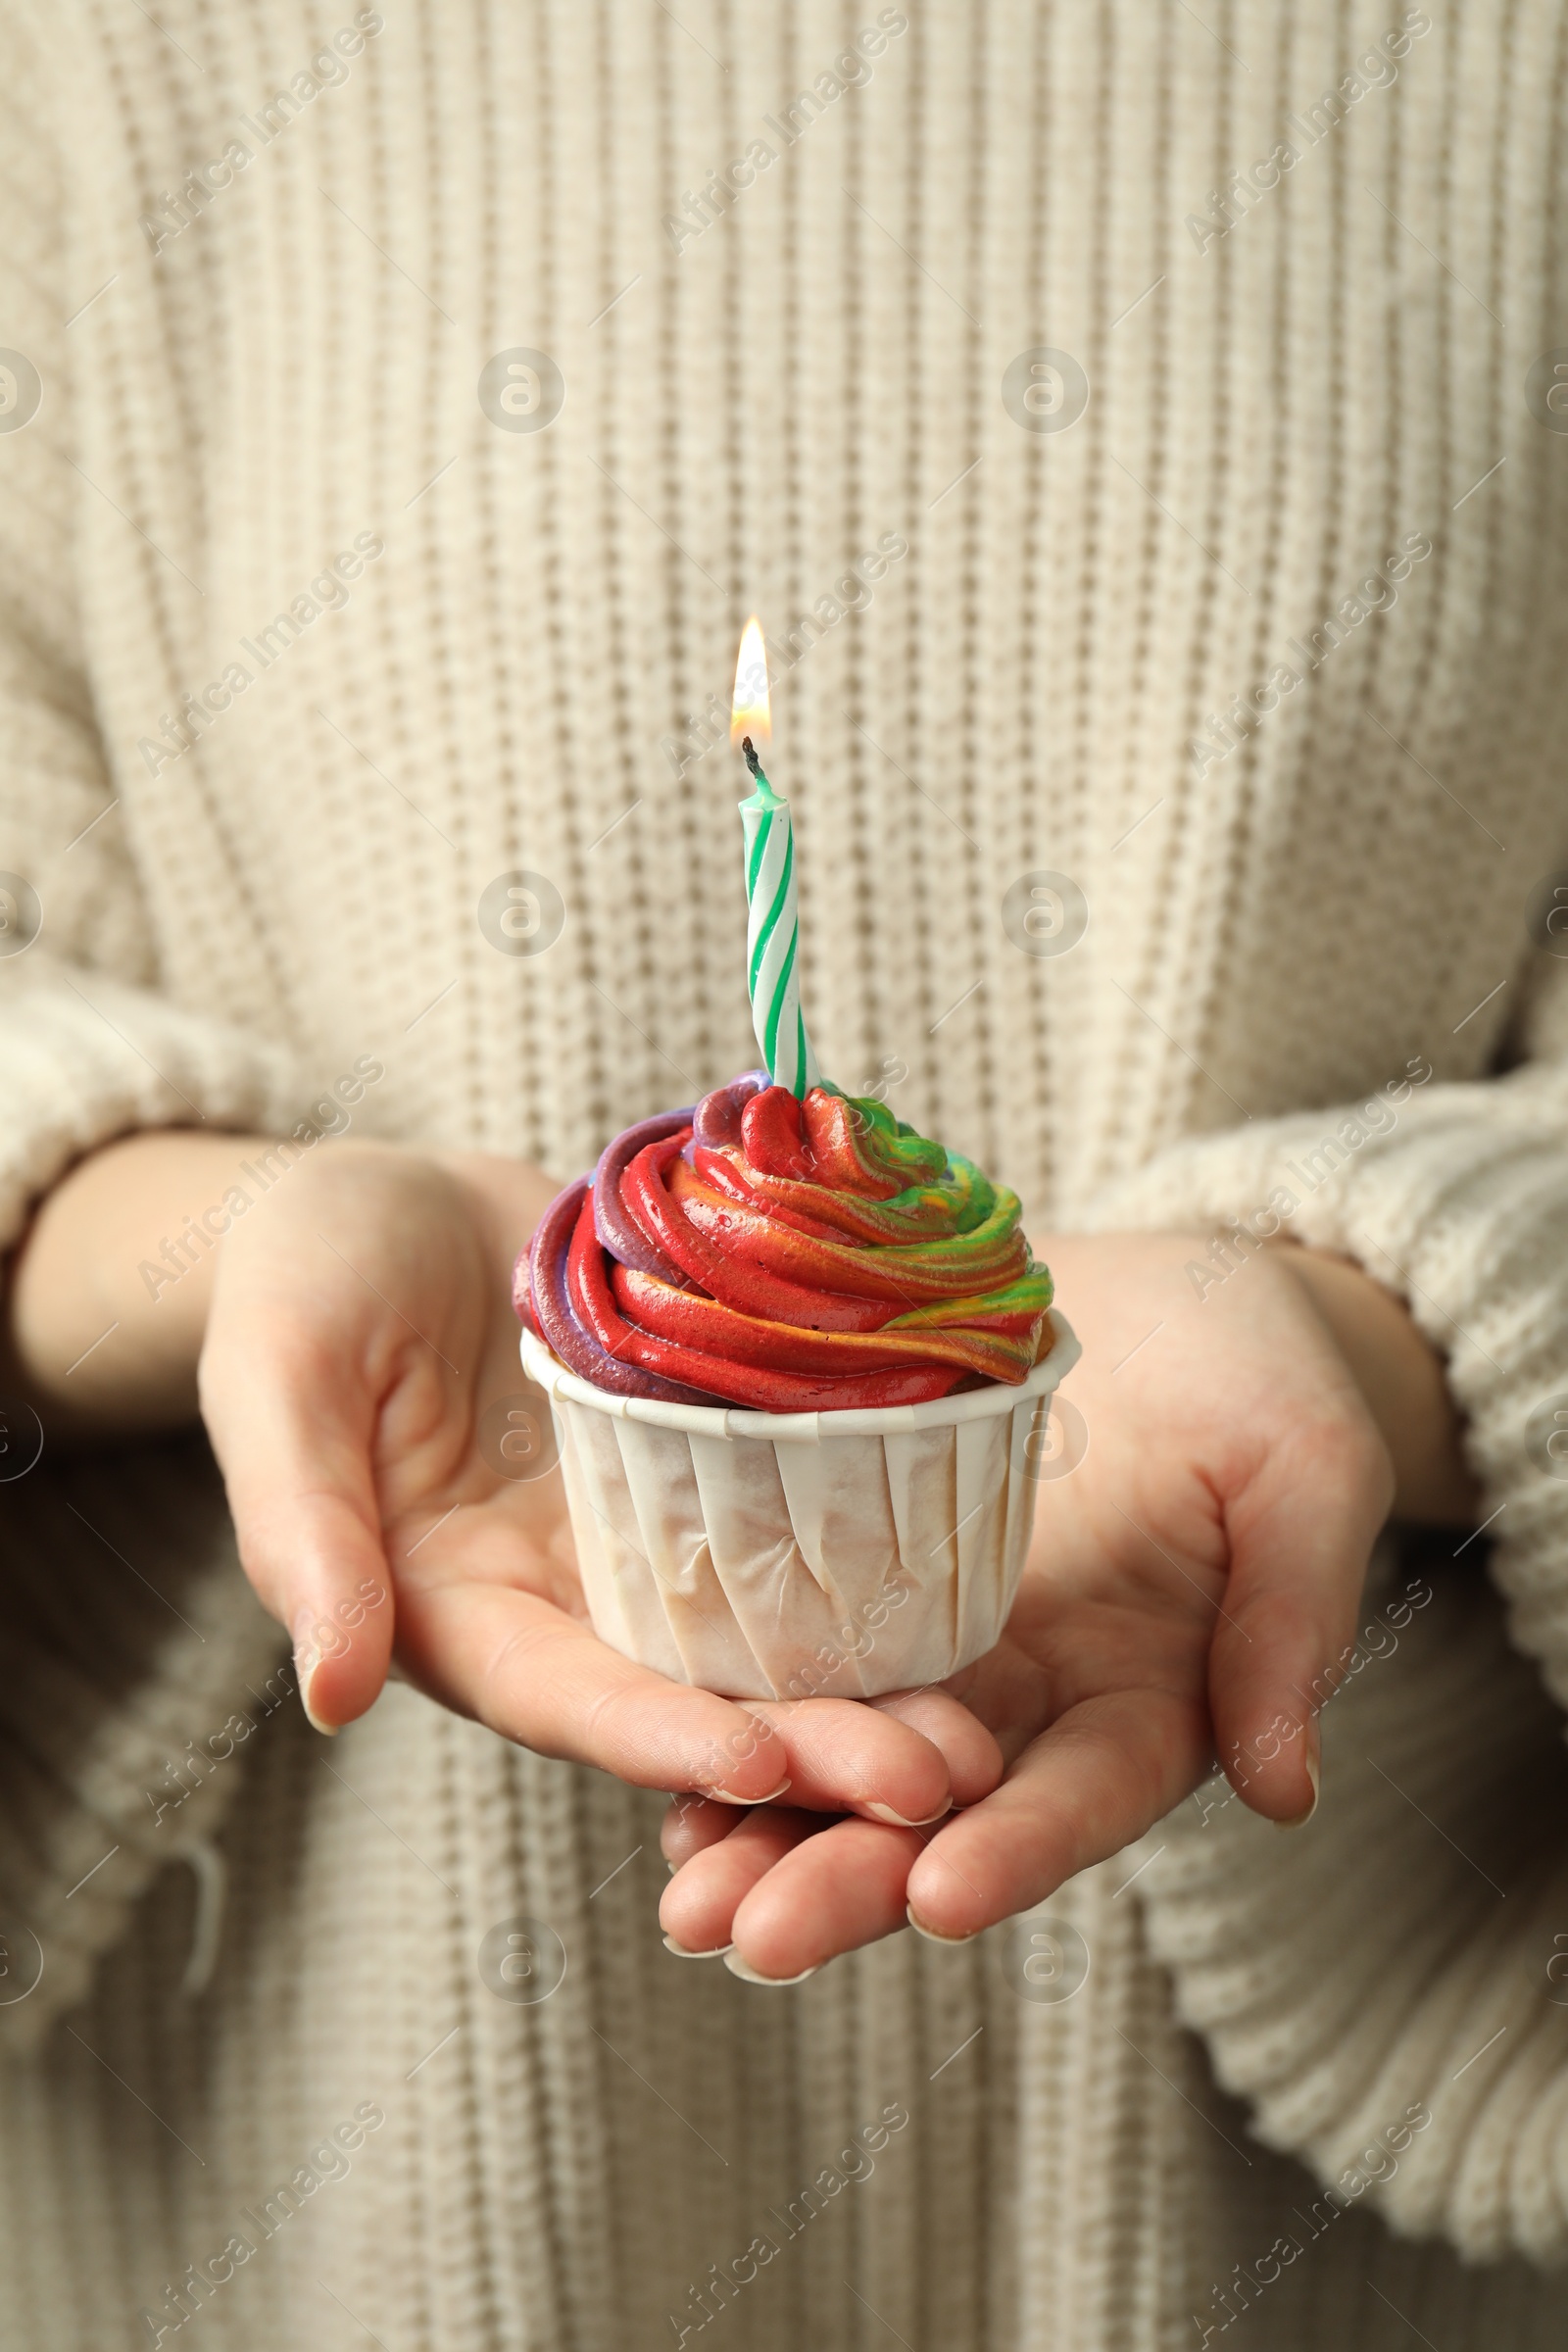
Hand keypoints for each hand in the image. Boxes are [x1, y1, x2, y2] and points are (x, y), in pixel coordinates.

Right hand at [6, 1130, 1002, 1821]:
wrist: (389, 1199)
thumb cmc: (302, 1282)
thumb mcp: (278, 1383)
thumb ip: (302, 1530)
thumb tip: (332, 1695)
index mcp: (461, 1611)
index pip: (572, 1699)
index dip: (665, 1738)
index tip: (766, 1767)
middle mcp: (573, 1599)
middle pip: (701, 1694)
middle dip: (817, 1749)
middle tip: (944, 1780)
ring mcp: (653, 1534)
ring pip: (775, 1632)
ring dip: (877, 1686)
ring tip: (990, 1730)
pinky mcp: (714, 1460)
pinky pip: (802, 1517)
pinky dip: (884, 1560)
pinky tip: (977, 1575)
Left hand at [658, 1229, 1474, 1977]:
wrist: (1165, 1293)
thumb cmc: (1259, 1367)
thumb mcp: (1305, 1466)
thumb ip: (1293, 1613)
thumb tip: (1285, 1790)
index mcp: (1147, 1694)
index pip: (1082, 1793)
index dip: (1018, 1848)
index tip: (943, 1898)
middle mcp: (1031, 1701)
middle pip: (939, 1812)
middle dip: (850, 1878)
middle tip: (755, 1937)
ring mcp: (940, 1651)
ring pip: (847, 1766)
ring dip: (764, 1836)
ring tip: (684, 1901)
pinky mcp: (863, 1585)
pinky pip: (790, 1666)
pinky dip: (723, 1727)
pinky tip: (653, 1774)